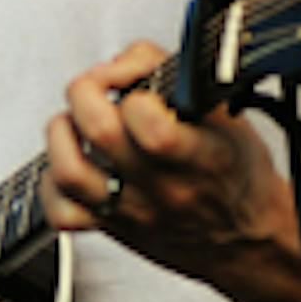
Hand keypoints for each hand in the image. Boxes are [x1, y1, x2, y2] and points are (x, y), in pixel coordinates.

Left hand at [42, 39, 293, 279]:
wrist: (249, 239)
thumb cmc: (233, 170)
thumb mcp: (226, 113)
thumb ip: (172, 72)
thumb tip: (120, 62)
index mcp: (203, 156)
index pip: (152, 124)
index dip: (134, 92)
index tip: (137, 84)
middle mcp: (166, 188)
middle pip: (101, 132)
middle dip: (87, 92)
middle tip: (97, 88)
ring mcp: (136, 212)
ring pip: (69, 172)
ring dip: (61, 133)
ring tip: (75, 122)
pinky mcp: (112, 229)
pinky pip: (61, 213)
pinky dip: (52, 184)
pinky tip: (73, 161)